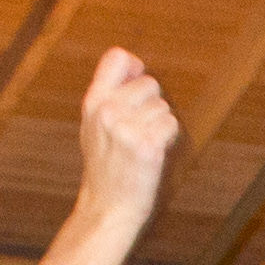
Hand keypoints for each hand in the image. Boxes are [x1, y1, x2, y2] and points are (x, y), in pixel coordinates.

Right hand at [75, 48, 178, 222]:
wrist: (107, 207)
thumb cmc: (105, 167)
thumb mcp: (94, 125)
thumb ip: (109, 94)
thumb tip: (135, 65)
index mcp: (93, 102)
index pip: (117, 57)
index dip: (135, 66)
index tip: (138, 81)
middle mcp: (108, 111)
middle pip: (149, 83)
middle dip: (152, 103)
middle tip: (140, 128)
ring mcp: (126, 128)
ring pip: (162, 106)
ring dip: (160, 124)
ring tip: (144, 143)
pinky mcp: (146, 146)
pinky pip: (171, 125)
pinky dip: (168, 138)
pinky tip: (154, 152)